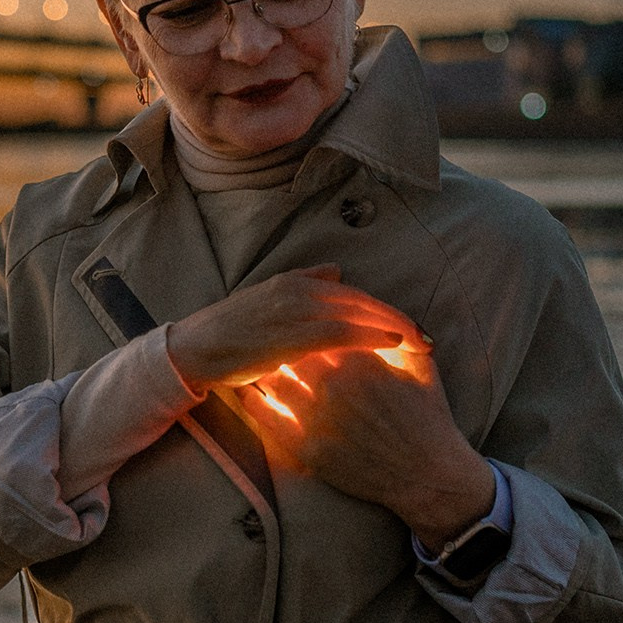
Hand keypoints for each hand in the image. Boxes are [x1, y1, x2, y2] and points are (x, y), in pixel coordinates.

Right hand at [166, 266, 426, 392]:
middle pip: (362, 301)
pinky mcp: (293, 334)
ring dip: (394, 328)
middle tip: (427, 338)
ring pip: (358, 314)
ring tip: (421, 344)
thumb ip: (303, 285)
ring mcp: (296, 310)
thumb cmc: (230, 334)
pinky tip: (395, 346)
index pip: (352, 293)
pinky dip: (373, 337)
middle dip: (397, 319)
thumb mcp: (267, 301)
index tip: (410, 327)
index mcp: (295, 282)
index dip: (384, 310)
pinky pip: (344, 333)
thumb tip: (338, 272)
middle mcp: (299, 289)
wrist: (195, 350)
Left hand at [233, 345, 494, 549]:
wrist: (427, 475)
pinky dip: (252, 399)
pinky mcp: (306, 447)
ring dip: (263, 366)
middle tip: (270, 335)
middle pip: (292, 348)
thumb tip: (381, 317)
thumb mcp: (422, 369)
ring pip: (274, 378)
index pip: (320, 328)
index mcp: (359, 359)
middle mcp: (333, 384)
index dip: (308, 323)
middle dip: (282, 340)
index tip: (301, 321)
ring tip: (255, 360)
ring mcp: (317, 416)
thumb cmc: (429, 420)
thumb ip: (398, 338)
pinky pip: (266, 416)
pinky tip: (246, 389)